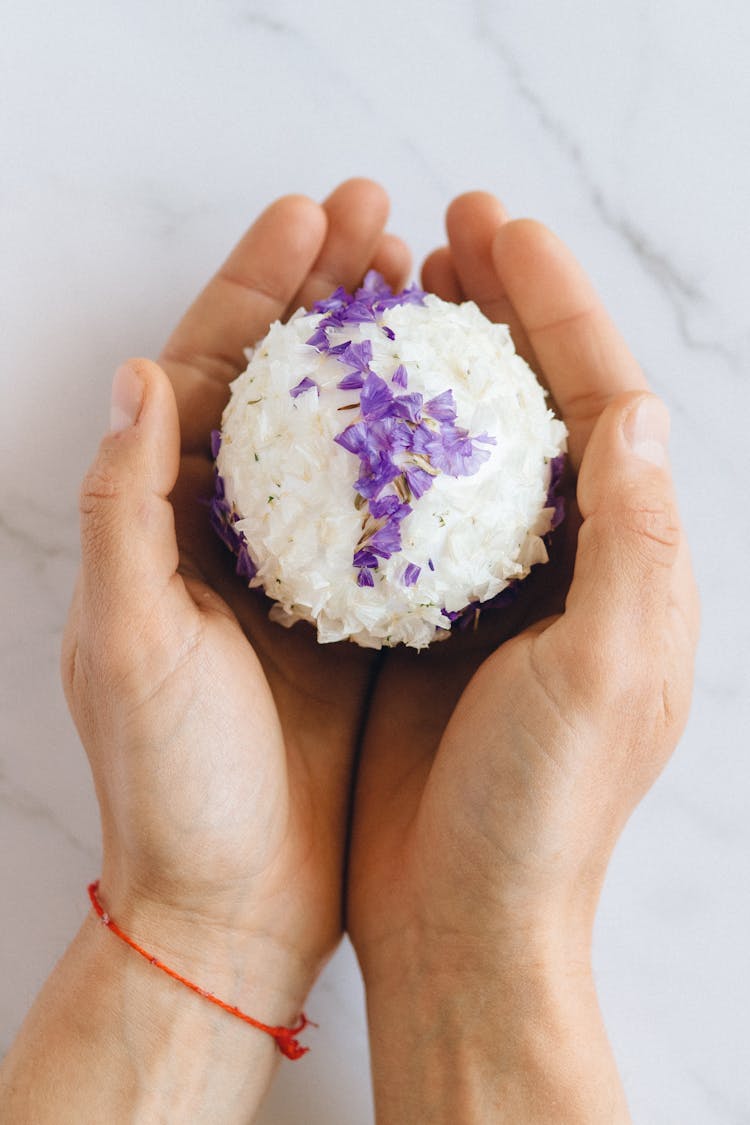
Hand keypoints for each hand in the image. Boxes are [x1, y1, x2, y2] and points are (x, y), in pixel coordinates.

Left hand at [39, 181, 408, 1115]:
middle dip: (328, 293)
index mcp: (165, 516)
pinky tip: (466, 412)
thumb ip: (126, 508)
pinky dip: (420, 453)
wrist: (235, 894)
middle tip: (390, 225)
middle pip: (282, 381)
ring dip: (382, 357)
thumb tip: (135, 375)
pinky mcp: (352, 608)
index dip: (257, 283)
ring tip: (432, 291)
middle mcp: (230, 526)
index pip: (207, 368)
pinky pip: (391, 509)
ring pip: (343, 432)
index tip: (315, 213)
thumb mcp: (129, 639)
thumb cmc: (170, 779)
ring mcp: (298, 562)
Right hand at [347, 194, 699, 1121]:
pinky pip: (409, 504)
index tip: (500, 231)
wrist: (462, 916)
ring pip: (468, 442)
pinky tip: (346, 405)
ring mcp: (496, 585)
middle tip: (440, 235)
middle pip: (535, 405)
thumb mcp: (610, 672)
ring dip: (439, 362)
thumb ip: (636, 540)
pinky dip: (386, 443)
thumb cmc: (542, 806)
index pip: (603, 403)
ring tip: (393, 292)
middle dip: (500, 310)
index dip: (558, 308)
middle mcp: (570, 561)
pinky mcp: (431, 614)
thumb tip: (635, 410)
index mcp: (629, 562)